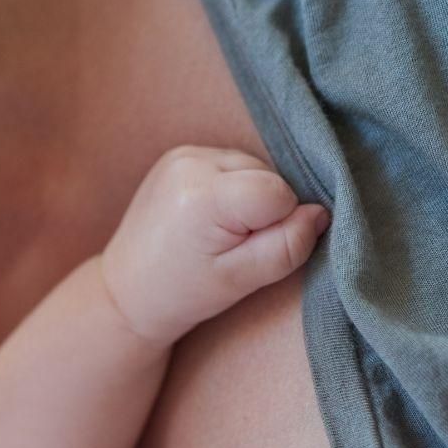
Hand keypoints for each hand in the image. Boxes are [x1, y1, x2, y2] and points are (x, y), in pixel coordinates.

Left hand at [99, 146, 329, 344]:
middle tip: (228, 247)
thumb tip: (321, 212)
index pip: (280, 193)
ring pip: (254, 168)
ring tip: (215, 234)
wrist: (126, 291)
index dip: (278, 224)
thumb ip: (287, 246)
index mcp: (202, 196)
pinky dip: (232, 189)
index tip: (247, 250)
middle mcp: (190, 163)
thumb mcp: (242, 281)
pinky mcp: (179, 154)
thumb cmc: (183, 293)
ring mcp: (182, 154)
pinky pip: (232, 164)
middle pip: (269, 177)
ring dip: (249, 199)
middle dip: (263, 211)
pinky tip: (207, 217)